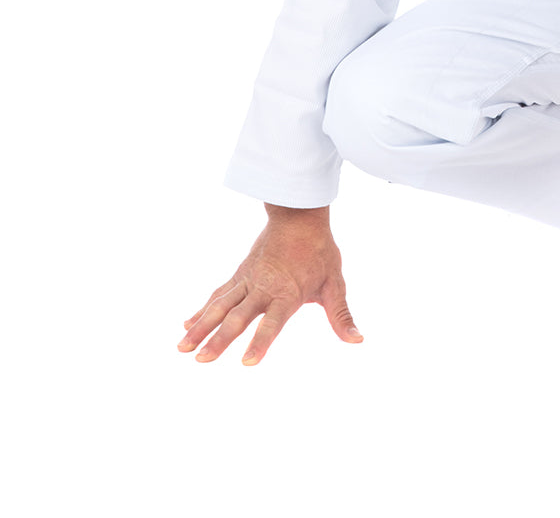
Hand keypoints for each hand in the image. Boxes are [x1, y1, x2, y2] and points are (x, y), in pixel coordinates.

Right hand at [178, 205, 361, 365]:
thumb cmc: (319, 251)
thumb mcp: (334, 283)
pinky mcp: (239, 275)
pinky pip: (218, 294)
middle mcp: (263, 289)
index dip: (261, 342)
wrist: (298, 216)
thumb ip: (340, 315)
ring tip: (182, 348)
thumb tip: (357, 340)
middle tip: (201, 359)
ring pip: (220, 306)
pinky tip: (187, 324)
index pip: (272, 323)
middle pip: (238, 317)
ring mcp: (247, 281)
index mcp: (287, 294)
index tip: (246, 363)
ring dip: (201, 327)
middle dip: (219, 340)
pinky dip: (202, 309)